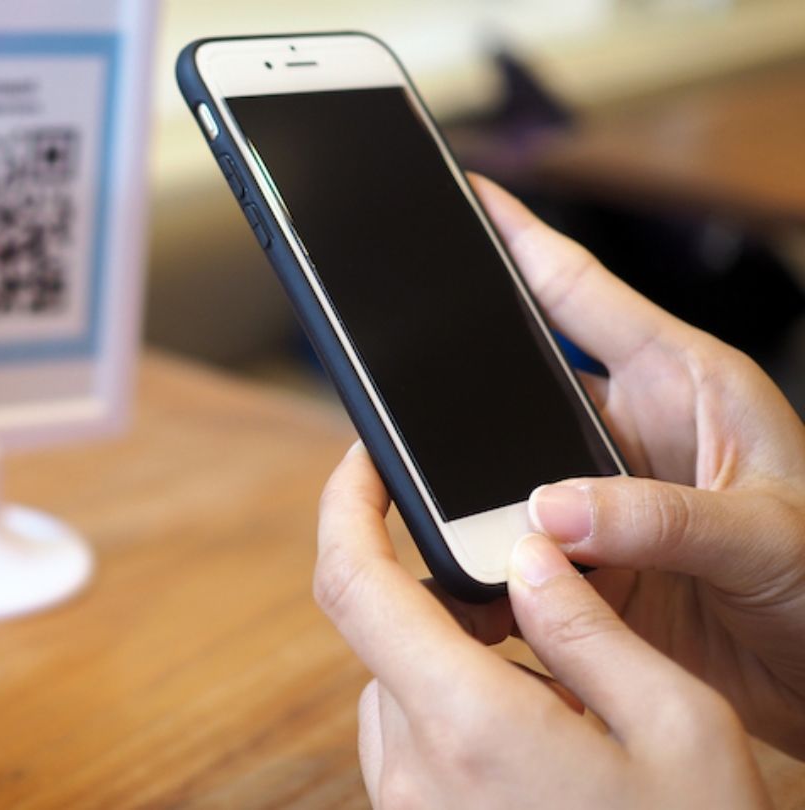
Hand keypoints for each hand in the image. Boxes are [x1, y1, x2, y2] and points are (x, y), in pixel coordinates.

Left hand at [318, 444, 770, 808]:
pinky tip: (538, 742)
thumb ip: (588, 625)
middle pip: (382, 635)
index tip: (365, 460)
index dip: (346, 505)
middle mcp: (413, 771)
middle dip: (442, 599)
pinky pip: (411, 744)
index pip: (354, 583)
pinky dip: (455, 715)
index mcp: (467, 723)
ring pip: (397, 689)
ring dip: (454, 663)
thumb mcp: (678, 725)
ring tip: (559, 696)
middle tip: (525, 597)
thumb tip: (527, 553)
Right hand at [471, 176, 804, 758]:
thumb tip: (548, 510)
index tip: (461, 195)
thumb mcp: (767, 535)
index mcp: (684, 383)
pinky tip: (467, 570)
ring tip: (432, 497)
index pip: (579, 290)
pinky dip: (486, 560)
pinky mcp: (591, 563)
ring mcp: (607, 498)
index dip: (517, 237)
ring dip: (475, 491)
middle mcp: (635, 432)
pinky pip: (516, 547)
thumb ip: (662, 517)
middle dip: (462, 380)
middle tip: (399, 366)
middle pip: (522, 385)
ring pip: (507, 471)